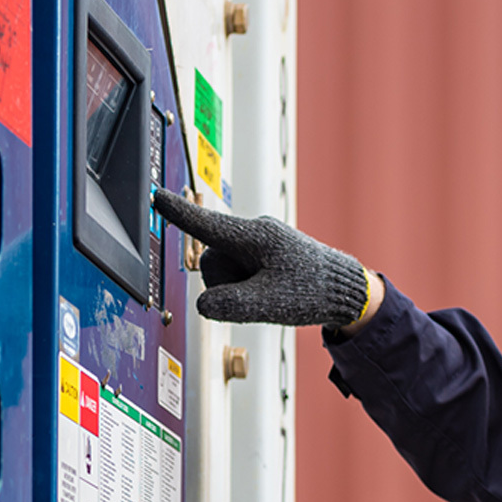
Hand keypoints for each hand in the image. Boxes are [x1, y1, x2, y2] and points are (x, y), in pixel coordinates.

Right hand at [153, 188, 370, 326]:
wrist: (345, 289)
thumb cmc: (313, 291)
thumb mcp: (269, 304)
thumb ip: (230, 305)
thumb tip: (203, 305)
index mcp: (255, 237)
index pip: (206, 225)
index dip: (178, 213)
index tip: (156, 196)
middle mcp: (254, 233)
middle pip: (212, 261)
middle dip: (227, 284)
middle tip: (261, 295)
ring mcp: (259, 243)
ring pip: (224, 270)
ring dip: (239, 288)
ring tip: (272, 292)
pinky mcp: (263, 254)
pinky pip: (238, 272)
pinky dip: (248, 288)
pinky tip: (272, 291)